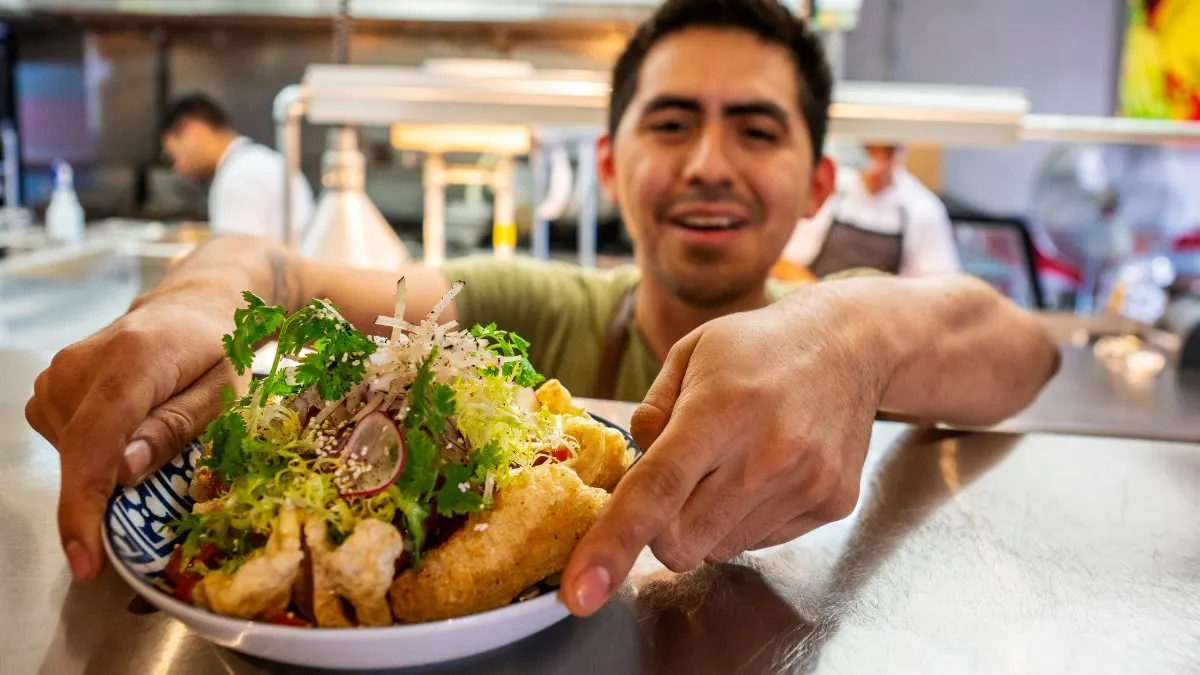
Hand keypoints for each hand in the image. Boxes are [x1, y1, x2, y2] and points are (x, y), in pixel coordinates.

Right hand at [25, 300, 241, 581]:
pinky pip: (66, 440)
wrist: (193, 306)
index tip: (85, 561)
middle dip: (110, 493)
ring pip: (70, 452)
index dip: (84, 506)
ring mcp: (58, 373)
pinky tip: (131, 425)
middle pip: (80, 454)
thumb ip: (175, 428)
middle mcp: (80, 364)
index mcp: (132, 360)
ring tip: (157, 427)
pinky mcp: (50, 385)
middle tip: (166, 477)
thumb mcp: (223, 392)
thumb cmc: (219, 350)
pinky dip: (97, 450)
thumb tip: (123, 473)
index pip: (94, 441)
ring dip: (109, 465)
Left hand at [560, 288, 887, 615]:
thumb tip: (633, 469)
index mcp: (720, 409)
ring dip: (707, 522)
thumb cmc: (756, 348)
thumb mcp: (689, 355)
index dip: (612, 544)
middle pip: (682, 542)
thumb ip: (650, 414)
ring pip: (719, 550)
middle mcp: (767, 452)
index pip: (656, 491)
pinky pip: (760, 542)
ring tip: (732, 464)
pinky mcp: (832, 503)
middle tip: (678, 483)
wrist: (849, 344)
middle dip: (660, 530)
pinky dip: (746, 520)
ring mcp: (805, 482)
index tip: (582, 591)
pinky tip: (765, 472)